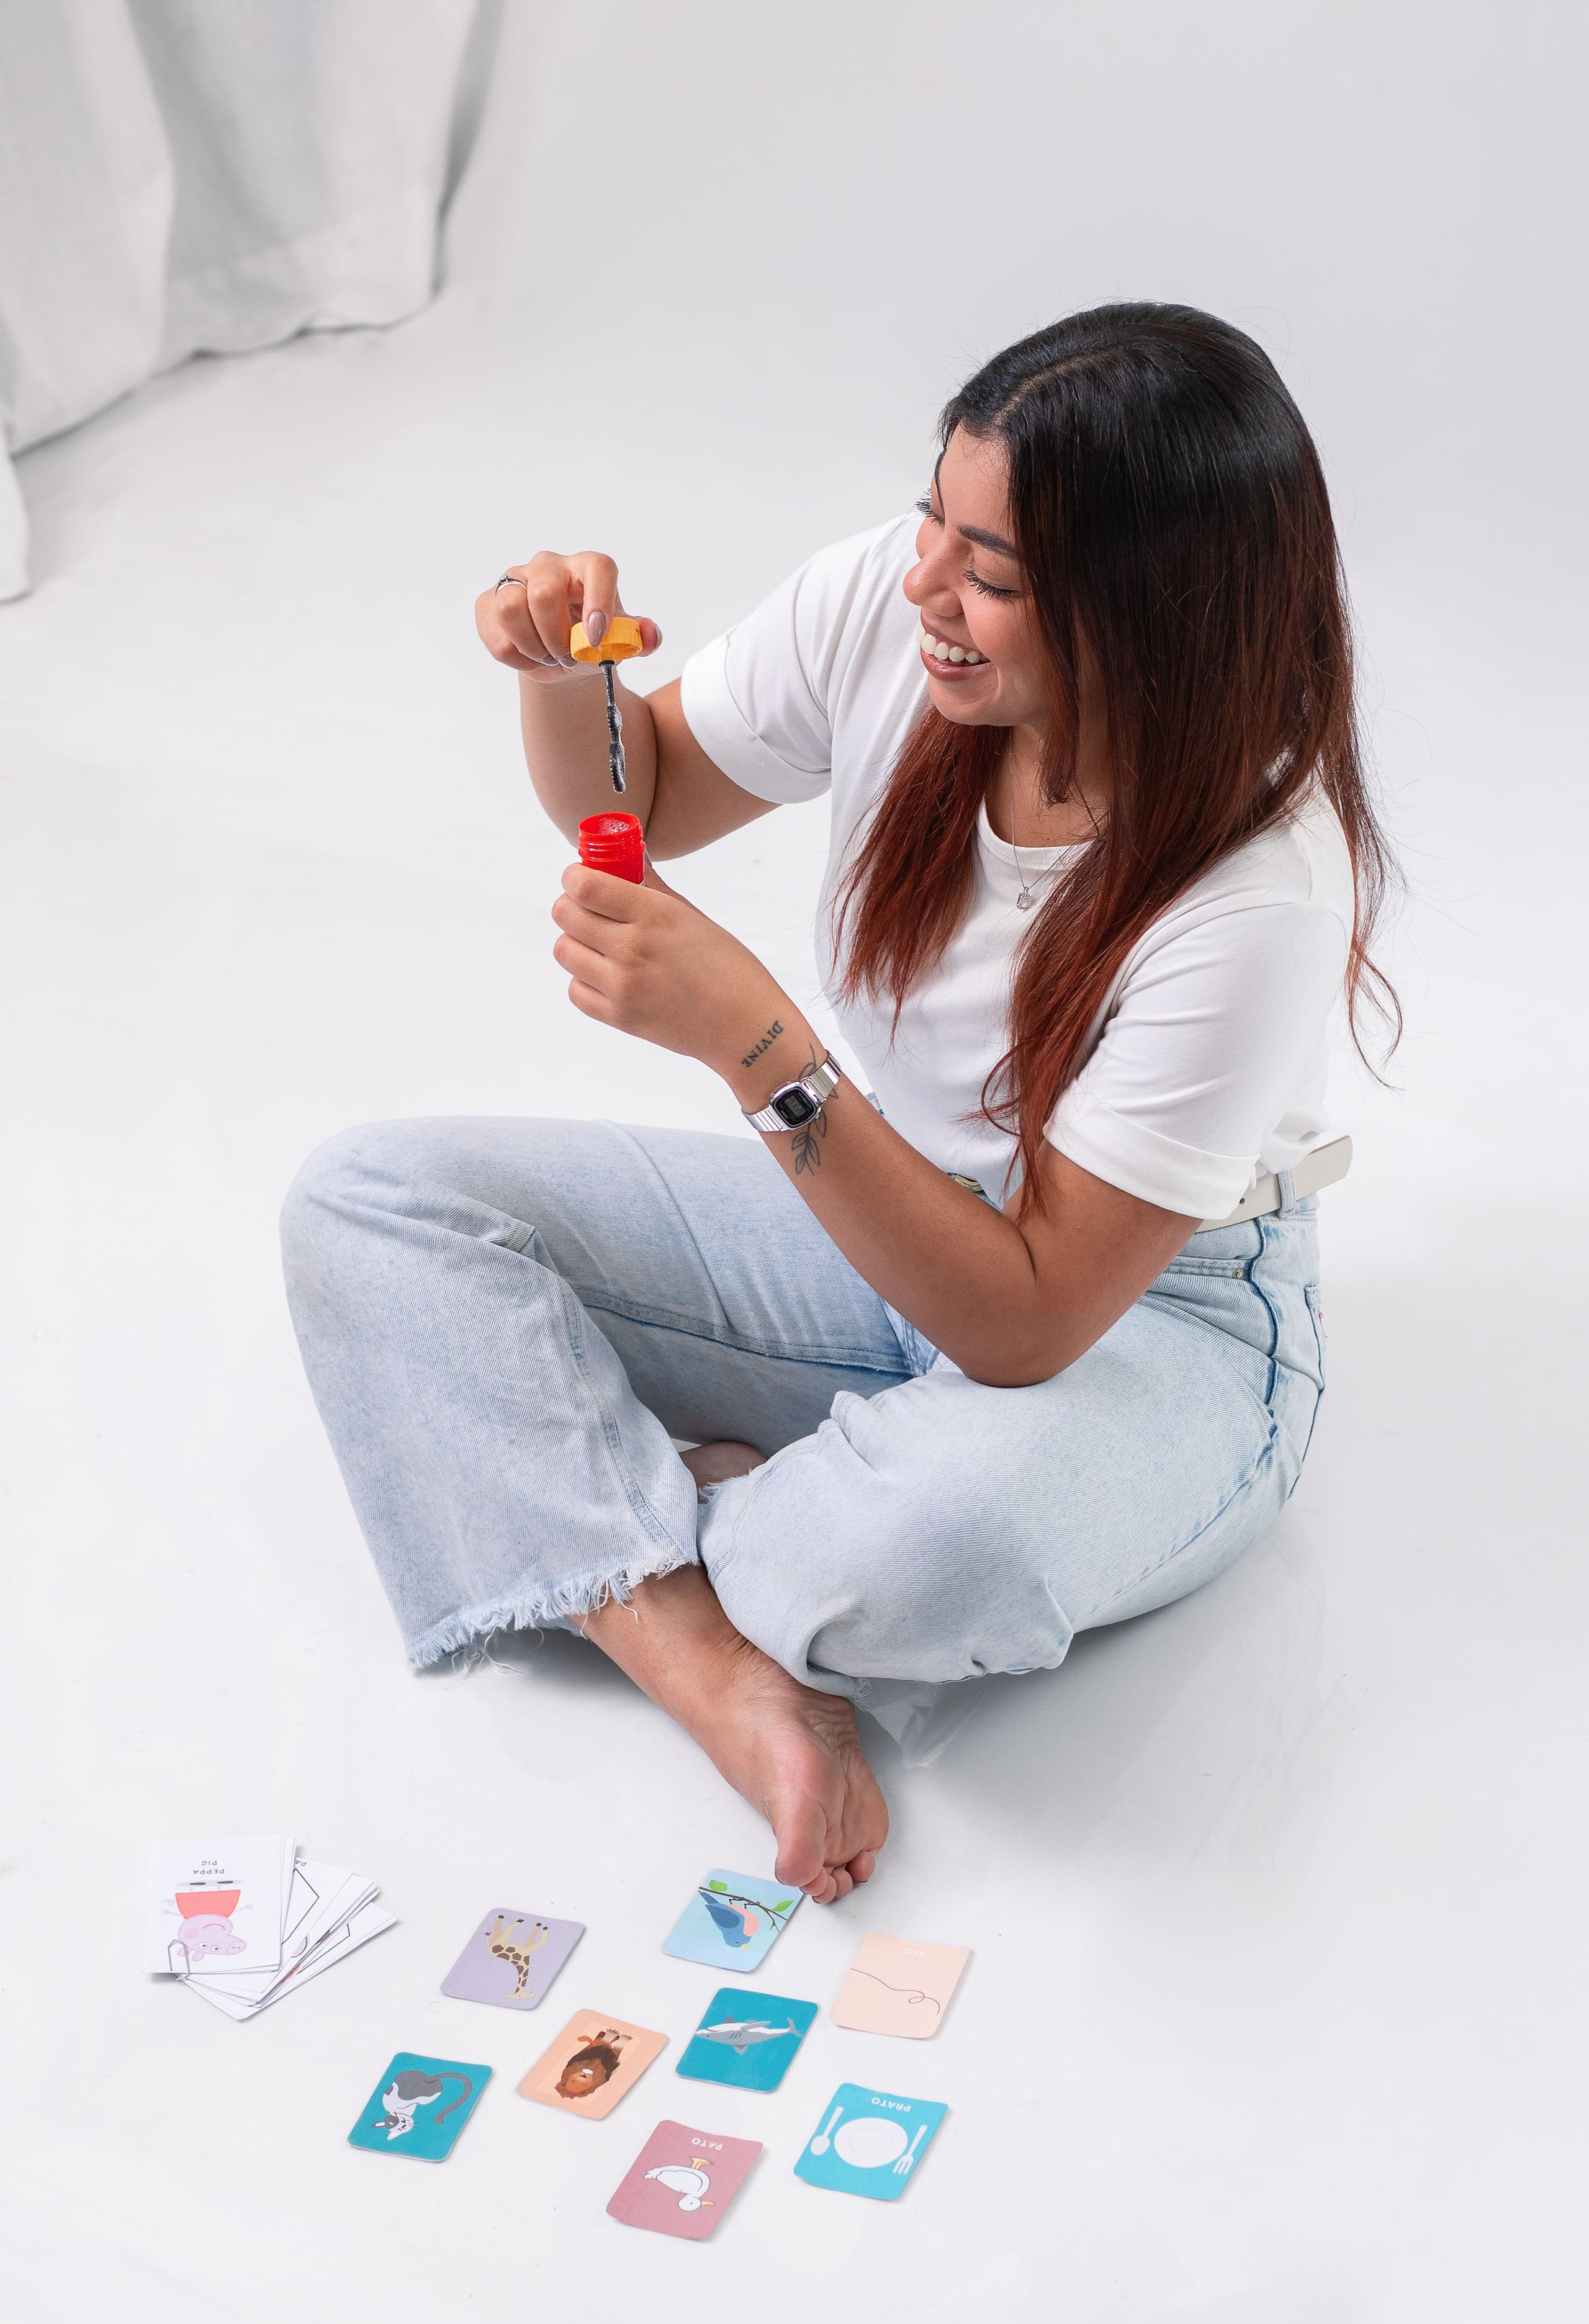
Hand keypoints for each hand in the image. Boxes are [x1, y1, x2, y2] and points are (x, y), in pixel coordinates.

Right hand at [475, 550, 661, 681]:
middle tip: (567, 657)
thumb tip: (650, 635)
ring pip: (510, 609)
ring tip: (548, 657)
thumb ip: (640, 638)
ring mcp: (515, 580)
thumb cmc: (591, 640)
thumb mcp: (619, 642)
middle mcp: (549, 565)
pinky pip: (496, 635)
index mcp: (587, 568)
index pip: (597, 568)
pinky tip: (530, 657)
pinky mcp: (488, 602)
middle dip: (556, 637)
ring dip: (533, 647)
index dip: (599, 602)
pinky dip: (516, 658)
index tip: (596, 638)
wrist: (559, 655)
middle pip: (544, 592)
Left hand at [550, 863, 807, 1094]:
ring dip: (576, 941)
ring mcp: (622, 986)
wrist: (746, 1028)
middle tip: (589, 908)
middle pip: (564, 914)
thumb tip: (629, 859)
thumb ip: (653, 887)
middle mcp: (631, 948)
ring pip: (563, 951)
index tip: (581, 877)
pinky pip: (575, 990)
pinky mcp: (619, 1018)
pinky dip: (584, 979)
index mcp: (654, 915)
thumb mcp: (693, 917)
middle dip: (572, 904)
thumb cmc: (730, 968)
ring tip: (599, 943)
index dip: (574, 877)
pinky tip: (606, 974)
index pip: (584, 886)